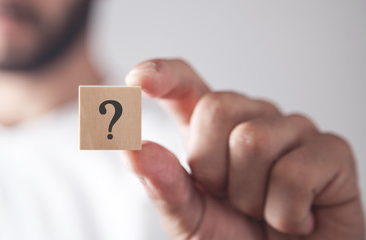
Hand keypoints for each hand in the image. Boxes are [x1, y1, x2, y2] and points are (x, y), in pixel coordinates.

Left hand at [122, 59, 363, 239]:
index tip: (137, 79)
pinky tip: (296, 218)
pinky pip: (293, 173)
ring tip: (264, 210)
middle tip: (231, 199)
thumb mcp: (189, 217)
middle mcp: (253, 119)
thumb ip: (163, 184)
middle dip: (213, 170)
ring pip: (252, 141)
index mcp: (213, 130)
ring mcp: (294, 130)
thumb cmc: (237, 238)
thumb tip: (131, 149)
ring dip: (250, 198)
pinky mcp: (331, 151)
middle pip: (216, 108)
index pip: (187, 85)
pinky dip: (285, 213)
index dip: (164, 75)